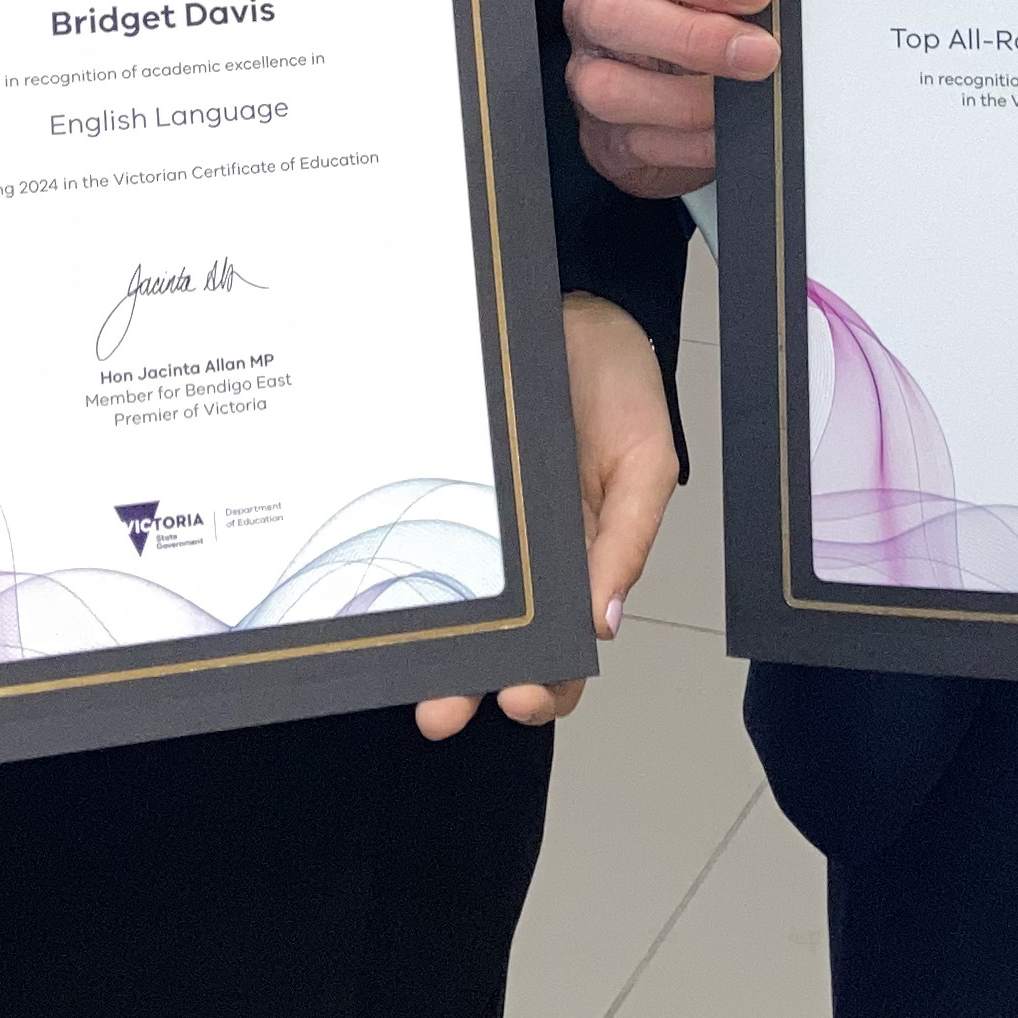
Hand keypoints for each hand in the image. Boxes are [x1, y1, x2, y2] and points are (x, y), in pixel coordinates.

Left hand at [414, 292, 678, 739]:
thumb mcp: (645, 459)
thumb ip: (628, 538)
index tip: (521, 696)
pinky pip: (416, 534)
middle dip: (468, 683)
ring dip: (429, 641)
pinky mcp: (439, 484)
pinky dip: (396, 571)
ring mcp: (477, 523)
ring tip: (406, 668)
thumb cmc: (620, 384)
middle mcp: (523, 555)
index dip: (545, 684)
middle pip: (495, 640)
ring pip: (448, 601)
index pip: (563, 648)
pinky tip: (372, 594)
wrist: (575, 311)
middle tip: (442, 706)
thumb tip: (606, 620)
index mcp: (582, 561)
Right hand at [563, 0, 779, 199]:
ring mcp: (588, 79)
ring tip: (742, 103)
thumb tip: (783, 4)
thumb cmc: (689, 26)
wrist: (660, 99)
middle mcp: (593, 16)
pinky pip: (638, 143)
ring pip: (610, 89)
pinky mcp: (603, 138)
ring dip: (688, 99)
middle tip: (761, 53)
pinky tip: (725, 135)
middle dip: (695, 37)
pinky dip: (690, 143)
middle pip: (617, 17)